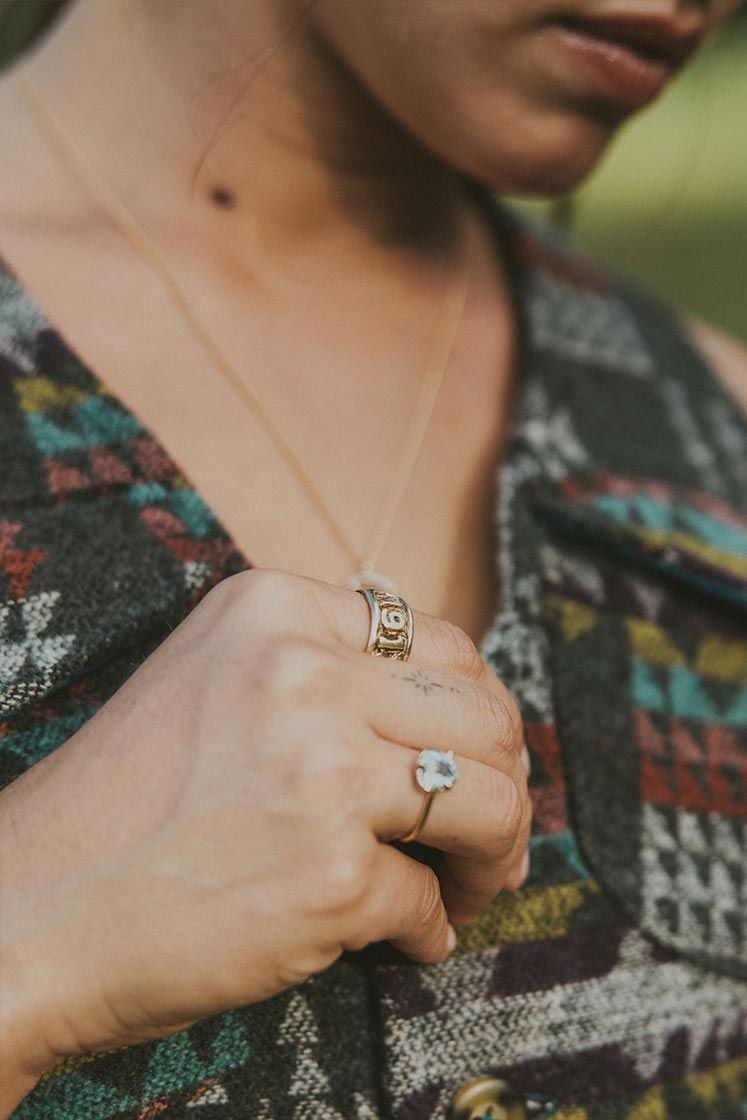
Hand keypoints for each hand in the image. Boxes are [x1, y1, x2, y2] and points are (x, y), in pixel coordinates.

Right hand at [0, 569, 529, 1085]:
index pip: (443, 646)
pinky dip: (430, 927)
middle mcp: (302, 672)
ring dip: (495, 856)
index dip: (478, 713)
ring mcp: (319, 771)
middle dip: (507, 786)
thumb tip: (452, 713)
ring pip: (489, 802)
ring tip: (467, 887)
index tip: (478, 761)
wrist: (29, 908)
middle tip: (489, 839)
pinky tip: (407, 938)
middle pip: (482, 719)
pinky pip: (429, 901)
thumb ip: (322, 668)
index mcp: (273, 609)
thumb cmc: (126, 802)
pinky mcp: (328, 874)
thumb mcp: (216, 679)